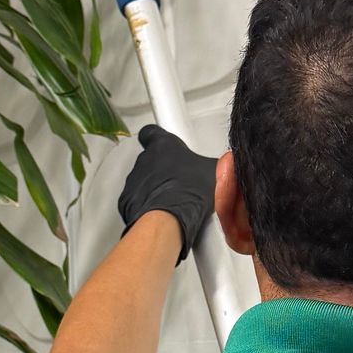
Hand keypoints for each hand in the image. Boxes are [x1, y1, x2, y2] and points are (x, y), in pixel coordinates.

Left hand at [117, 125, 216, 262]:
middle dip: (163, 169)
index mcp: (162, 145)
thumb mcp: (212, 171)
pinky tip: (164, 212)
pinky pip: (137, 200)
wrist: (169, 220)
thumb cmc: (189, 192)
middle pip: (150, 159)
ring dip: (156, 187)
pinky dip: (148, 205)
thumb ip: (211, 163)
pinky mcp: (127, 201)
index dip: (158, 138)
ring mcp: (134, 180)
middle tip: (180, 180)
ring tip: (175, 199)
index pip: (151, 132)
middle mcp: (144, 159)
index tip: (167, 145)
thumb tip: (225, 165)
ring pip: (144, 180)